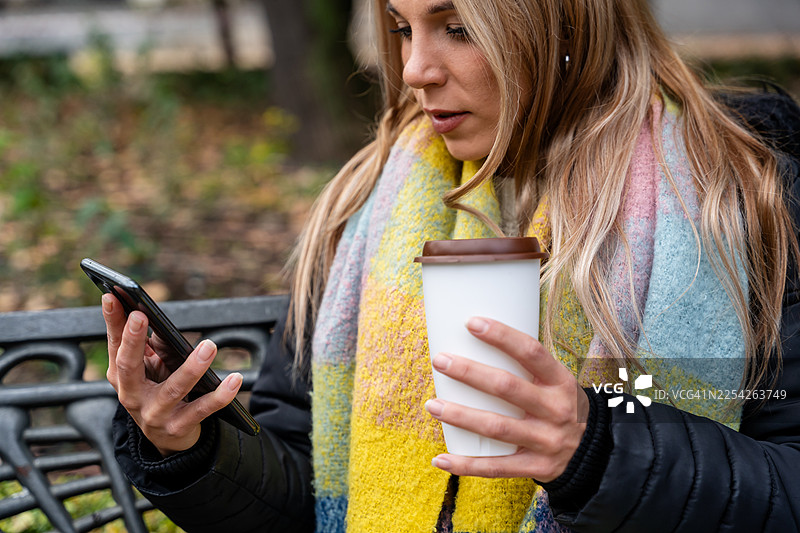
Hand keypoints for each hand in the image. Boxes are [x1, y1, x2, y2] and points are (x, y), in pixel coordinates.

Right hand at [102, 293, 242, 455]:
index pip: (115, 345)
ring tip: (210, 346)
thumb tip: (157, 321)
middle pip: (130, 366)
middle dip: (133, 340)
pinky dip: (220, 395)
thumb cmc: (159, 390)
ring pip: (173, 389)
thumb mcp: (152, 368)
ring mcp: (154, 414)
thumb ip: (152, 344)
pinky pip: (202, 410)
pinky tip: (234, 379)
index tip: (111, 296)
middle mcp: (132, 395)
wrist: (168, 439)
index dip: (112, 321)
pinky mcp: (178, 427)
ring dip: (192, 366)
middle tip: (141, 315)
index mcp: (122, 376)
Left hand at [425, 317, 588, 481]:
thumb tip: (478, 339)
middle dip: (469, 373)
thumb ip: (528, 367)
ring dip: (460, 416)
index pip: (531, 352)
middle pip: (507, 387)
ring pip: (496, 426)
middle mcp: (555, 410)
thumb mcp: (559, 383)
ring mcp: (545, 441)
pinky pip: (496, 467)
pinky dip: (466, 464)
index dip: (501, 336)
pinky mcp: (536, 467)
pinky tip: (441, 459)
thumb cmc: (564, 408)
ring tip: (432, 405)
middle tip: (440, 360)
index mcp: (560, 382)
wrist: (595, 455)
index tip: (471, 323)